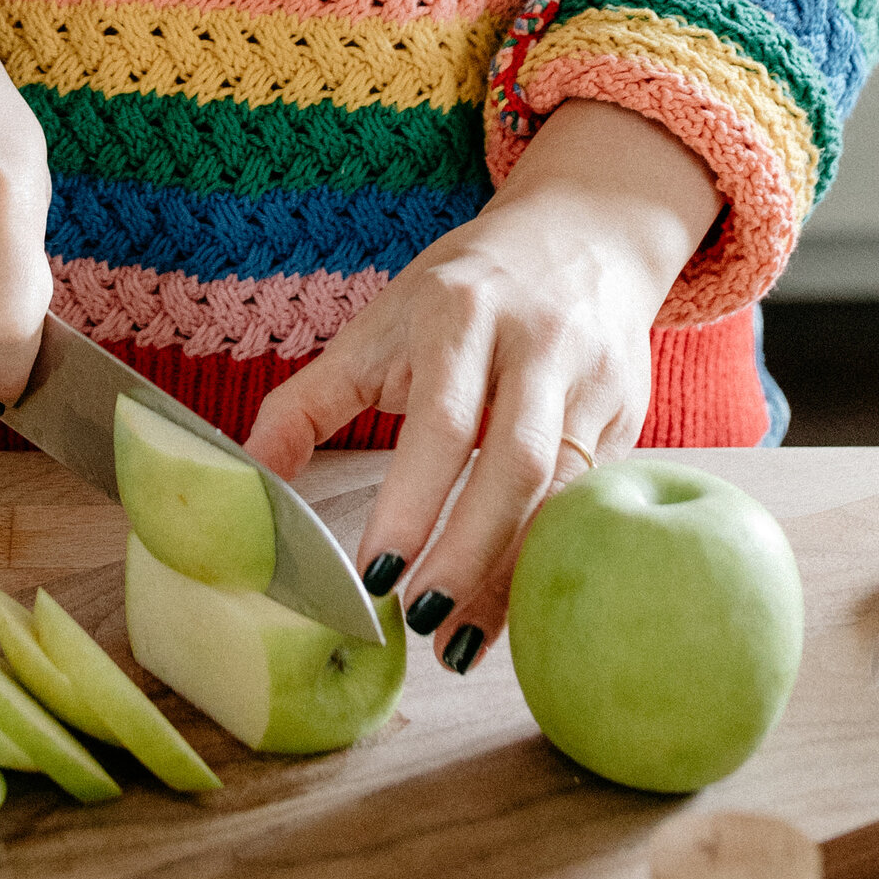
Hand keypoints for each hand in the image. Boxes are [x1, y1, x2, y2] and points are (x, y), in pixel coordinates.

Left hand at [243, 102, 718, 668]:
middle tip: (422, 622)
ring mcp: (595, 381)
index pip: (443, 421)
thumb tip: (246, 476)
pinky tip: (509, 609)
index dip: (412, 502)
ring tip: (460, 644)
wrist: (583, 234)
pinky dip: (548, 561)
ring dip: (512, 575)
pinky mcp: (631, 417)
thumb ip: (311, 400)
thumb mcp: (382, 324)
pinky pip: (591, 504)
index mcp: (463, 313)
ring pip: (562, 494)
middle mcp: (538, 343)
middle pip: (516, 463)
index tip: (376, 573)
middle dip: (470, 553)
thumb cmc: (462, 292)